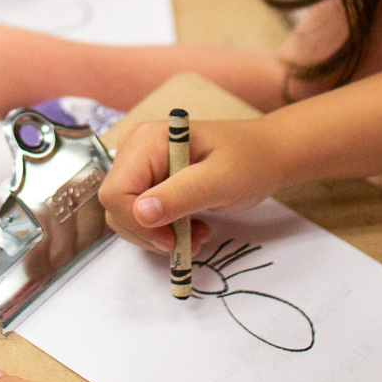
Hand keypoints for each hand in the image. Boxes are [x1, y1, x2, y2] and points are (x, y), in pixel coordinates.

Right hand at [98, 118, 286, 253]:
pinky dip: (164, 231)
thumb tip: (141, 214)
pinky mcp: (147, 181)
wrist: (266, 155)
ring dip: (160, 236)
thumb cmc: (248, 161)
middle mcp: (134, 149)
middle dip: (151, 233)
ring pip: (127, 217)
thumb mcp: (221, 181)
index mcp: (146, 140)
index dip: (138, 223)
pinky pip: (140, 216)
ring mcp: (138, 165)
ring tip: (199, 234)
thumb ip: (180, 196)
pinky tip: (193, 229)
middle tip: (194, 240)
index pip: (116, 193)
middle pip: (117, 208)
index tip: (172, 241)